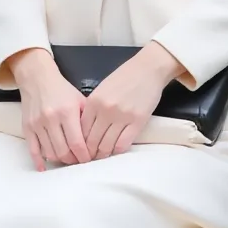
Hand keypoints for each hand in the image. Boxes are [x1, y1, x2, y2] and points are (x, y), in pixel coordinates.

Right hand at [6, 48, 91, 171]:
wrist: (37, 78)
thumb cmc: (61, 89)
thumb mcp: (80, 99)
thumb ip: (87, 119)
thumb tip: (96, 141)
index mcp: (67, 112)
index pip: (77, 143)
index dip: (84, 155)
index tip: (89, 159)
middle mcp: (51, 119)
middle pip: (63, 151)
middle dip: (73, 160)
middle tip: (79, 161)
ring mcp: (37, 124)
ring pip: (50, 153)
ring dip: (60, 160)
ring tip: (67, 159)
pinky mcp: (27, 128)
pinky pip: (33, 150)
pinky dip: (39, 161)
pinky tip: (44, 168)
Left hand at [81, 42, 183, 159]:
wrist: (148, 68)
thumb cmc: (124, 77)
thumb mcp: (102, 89)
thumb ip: (93, 107)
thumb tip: (86, 129)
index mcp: (93, 101)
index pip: (81, 130)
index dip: (80, 143)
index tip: (81, 150)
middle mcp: (105, 110)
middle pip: (92, 140)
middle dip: (89, 153)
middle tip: (90, 158)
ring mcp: (122, 117)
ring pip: (106, 145)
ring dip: (103, 154)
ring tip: (102, 156)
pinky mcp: (137, 122)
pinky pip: (123, 144)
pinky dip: (117, 151)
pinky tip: (116, 150)